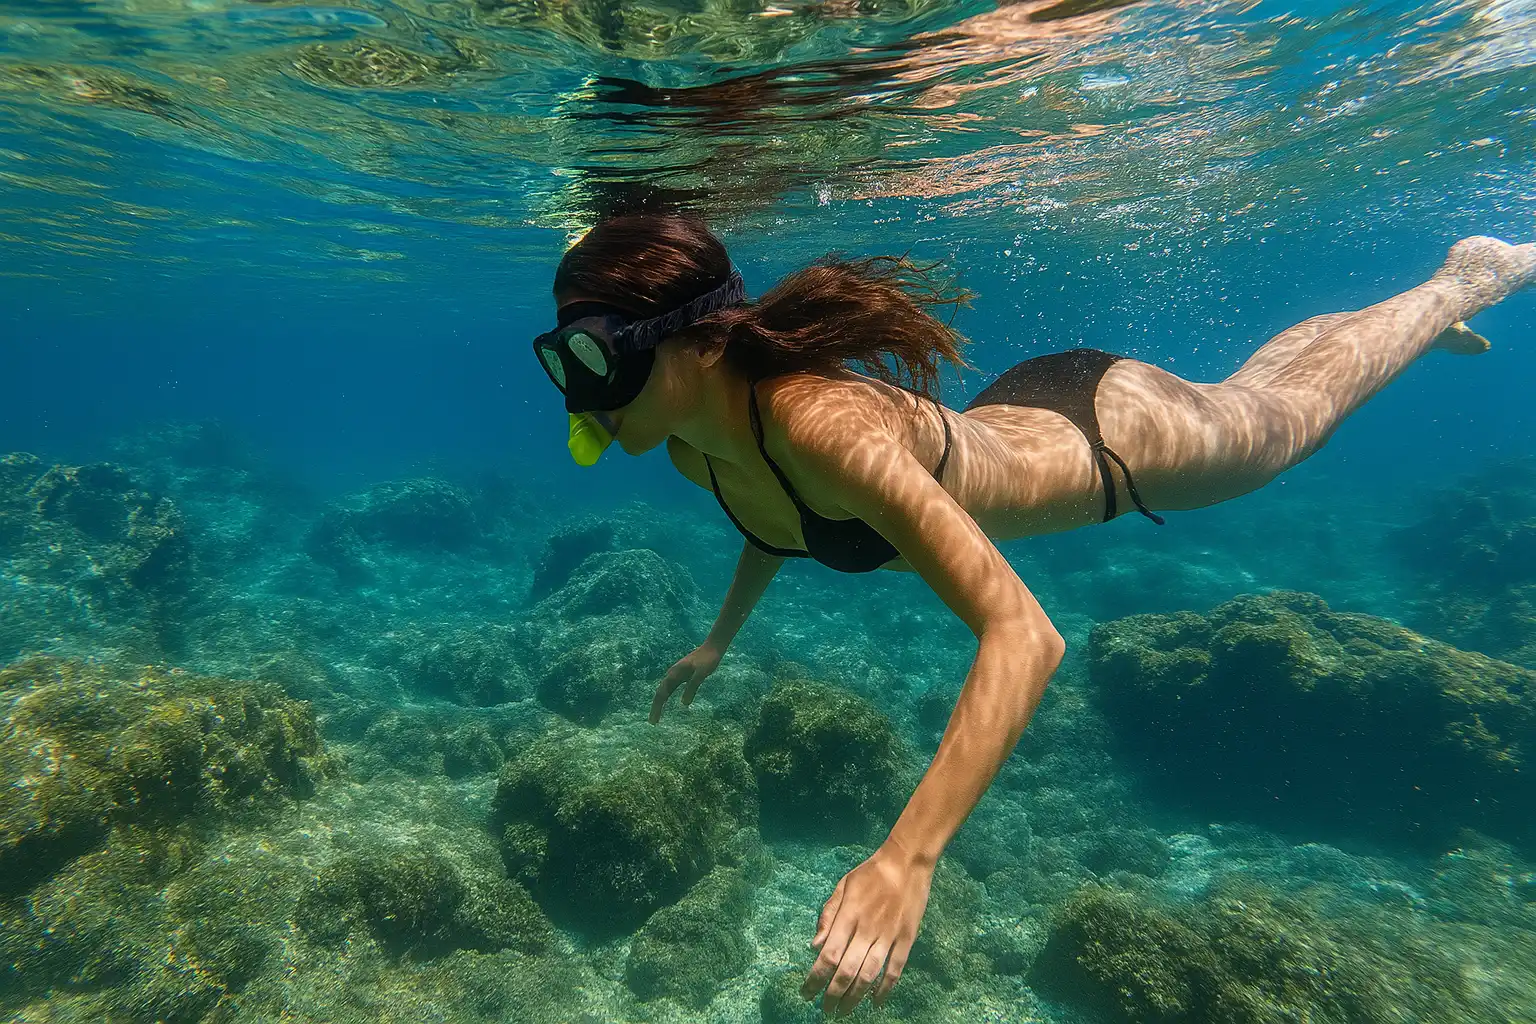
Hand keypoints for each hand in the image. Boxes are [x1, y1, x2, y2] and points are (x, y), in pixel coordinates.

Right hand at [649, 643, 722, 723]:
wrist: (712, 648)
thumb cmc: (708, 660)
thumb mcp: (701, 674)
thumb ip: (692, 687)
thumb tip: (684, 704)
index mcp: (674, 674)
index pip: (662, 694)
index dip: (657, 707)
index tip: (653, 720)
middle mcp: (672, 674)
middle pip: (660, 693)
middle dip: (656, 707)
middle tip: (652, 722)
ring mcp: (676, 674)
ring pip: (665, 691)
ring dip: (660, 703)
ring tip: (657, 716)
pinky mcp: (682, 675)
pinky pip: (671, 688)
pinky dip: (666, 697)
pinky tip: (666, 703)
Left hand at [801, 840, 933, 1015]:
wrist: (906, 862)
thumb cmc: (870, 873)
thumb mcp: (842, 886)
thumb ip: (827, 916)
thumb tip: (814, 946)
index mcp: (848, 916)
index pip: (828, 956)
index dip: (815, 979)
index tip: (806, 994)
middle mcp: (866, 929)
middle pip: (846, 971)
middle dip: (832, 995)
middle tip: (825, 1011)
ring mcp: (888, 935)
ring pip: (869, 975)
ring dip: (855, 997)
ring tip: (844, 1011)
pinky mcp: (906, 938)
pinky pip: (895, 969)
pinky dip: (885, 989)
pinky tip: (875, 1002)